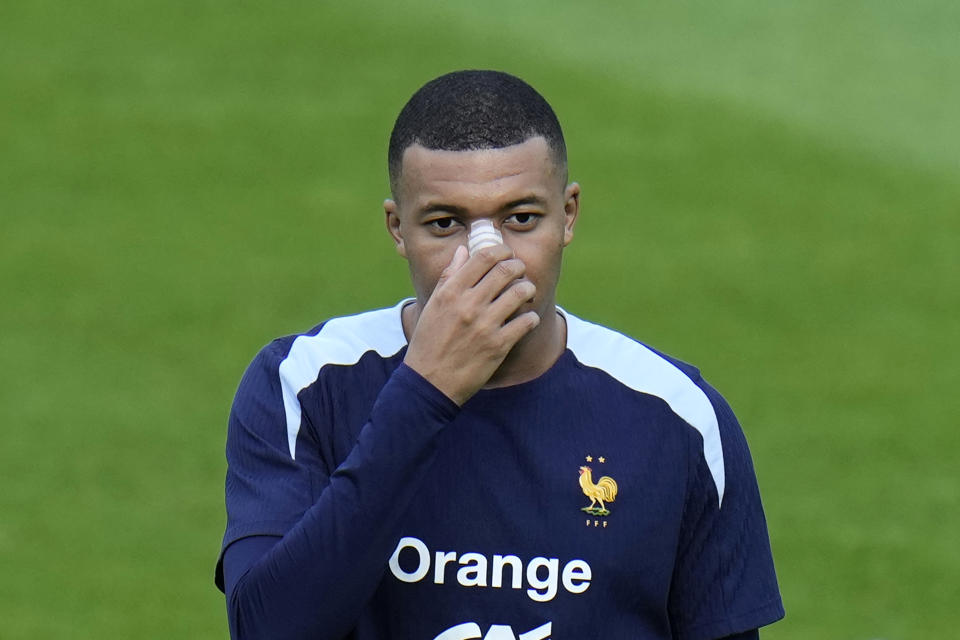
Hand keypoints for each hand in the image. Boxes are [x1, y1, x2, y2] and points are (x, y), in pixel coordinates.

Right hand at [403, 244, 539, 404]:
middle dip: (518, 266)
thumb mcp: (434, 305)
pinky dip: (531, 318)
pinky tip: (527, 320)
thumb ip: (449, 276)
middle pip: (505, 270)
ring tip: (527, 292)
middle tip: (520, 271)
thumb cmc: (429, 342)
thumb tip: (463, 251)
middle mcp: (469, 305)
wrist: (429, 382)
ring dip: (528, 288)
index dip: (501, 250)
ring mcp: (485, 325)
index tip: (506, 254)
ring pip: (520, 292)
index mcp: (451, 292)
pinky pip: (526, 322)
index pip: (483, 258)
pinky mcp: (498, 346)